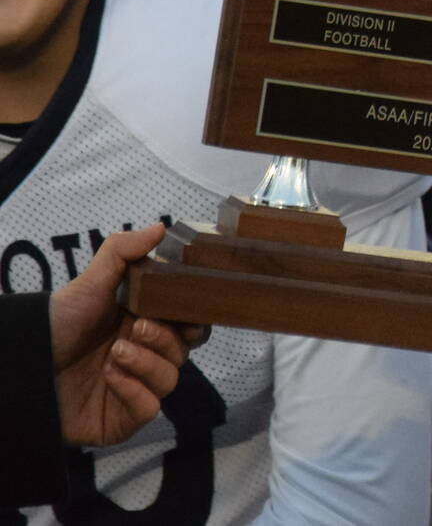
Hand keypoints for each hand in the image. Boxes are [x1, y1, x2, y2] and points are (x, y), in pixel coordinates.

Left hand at [49, 223, 206, 446]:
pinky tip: (110, 379)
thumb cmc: (58, 323)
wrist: (22, 364)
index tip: (186, 315)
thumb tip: (160, 228)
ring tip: (114, 354)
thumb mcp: (91, 282)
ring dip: (146, 364)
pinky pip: (149, 409)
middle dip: (165, 339)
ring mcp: (133, 389)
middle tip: (137, 328)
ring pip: (169, 380)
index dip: (193, 323)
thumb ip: (124, 251)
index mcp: (144, 326)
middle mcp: (143, 358)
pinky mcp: (121, 418)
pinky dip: (134, 391)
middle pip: (182, 353)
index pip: (188, 328)